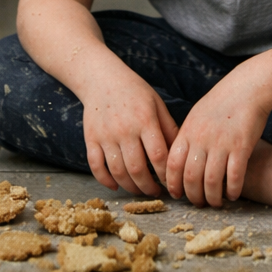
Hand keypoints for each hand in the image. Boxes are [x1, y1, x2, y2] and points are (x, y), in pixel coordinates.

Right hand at [81, 72, 178, 197]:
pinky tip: (116, 186)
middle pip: (137, 169)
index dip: (166, 175)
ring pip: (118, 172)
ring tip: (140, 190)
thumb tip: (181, 155)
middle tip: (156, 193)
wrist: (102, 78)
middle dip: (149, 187)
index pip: (158, 156)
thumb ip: (169, 128)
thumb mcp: (157, 104)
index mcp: (145, 120)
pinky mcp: (91, 139)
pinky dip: (106, 181)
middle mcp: (124, 129)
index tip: (172, 183)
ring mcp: (106, 135)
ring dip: (131, 187)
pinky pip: (96, 167)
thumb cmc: (134, 91)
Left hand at [165, 76, 269, 207]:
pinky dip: (233, 190)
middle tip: (198, 203)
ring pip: (212, 182)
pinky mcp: (241, 147)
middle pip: (191, 177)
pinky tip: (234, 195)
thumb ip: (187, 136)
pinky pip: (234, 176)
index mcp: (188, 130)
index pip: (172, 163)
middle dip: (193, 196)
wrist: (247, 89)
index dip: (172, 183)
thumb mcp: (197, 115)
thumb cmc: (221, 102)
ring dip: (213, 198)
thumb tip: (178, 160)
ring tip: (216, 203)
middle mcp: (202, 138)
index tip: (176, 194)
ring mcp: (221, 143)